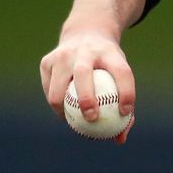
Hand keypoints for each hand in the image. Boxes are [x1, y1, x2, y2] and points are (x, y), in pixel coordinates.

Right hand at [40, 24, 136, 141]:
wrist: (85, 34)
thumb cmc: (107, 63)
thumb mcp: (120, 73)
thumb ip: (123, 104)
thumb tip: (120, 139)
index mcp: (109, 52)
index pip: (122, 71)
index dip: (126, 92)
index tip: (125, 113)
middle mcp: (85, 51)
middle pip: (83, 74)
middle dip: (87, 98)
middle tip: (92, 118)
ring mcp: (62, 55)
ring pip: (58, 88)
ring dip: (63, 109)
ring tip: (72, 120)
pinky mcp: (46, 61)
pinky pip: (49, 90)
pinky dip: (56, 104)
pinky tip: (63, 110)